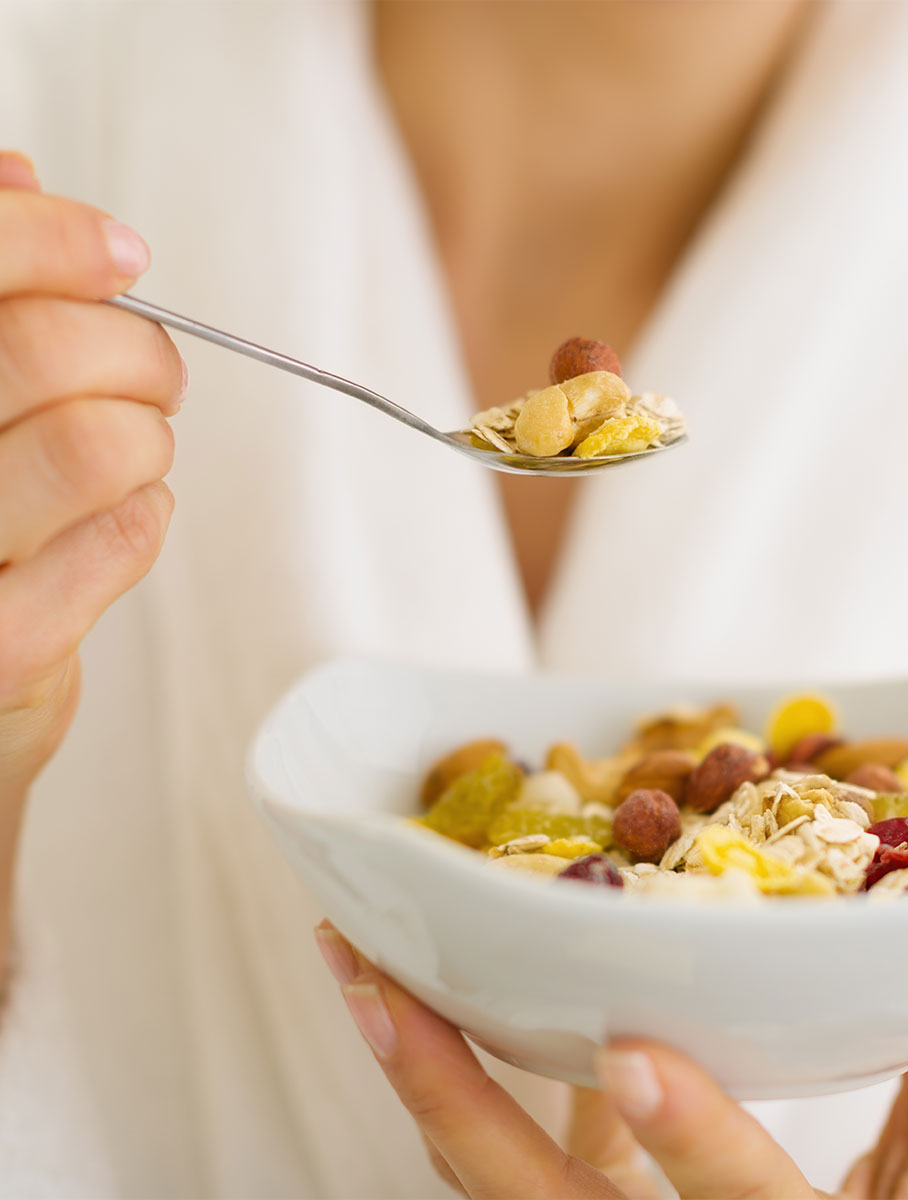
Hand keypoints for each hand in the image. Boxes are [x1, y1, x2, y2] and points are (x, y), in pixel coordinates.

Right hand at [0, 152, 182, 799]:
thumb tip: (20, 180)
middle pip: (47, 351)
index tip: (116, 252)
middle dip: (134, 348)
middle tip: (152, 367)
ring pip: (98, 443)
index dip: (55, 239)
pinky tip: (124, 508)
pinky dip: (149, 507)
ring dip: (148, 433)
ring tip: (136, 443)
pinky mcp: (5, 648)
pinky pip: (125, 535)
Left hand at [316, 921, 907, 1198]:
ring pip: (493, 1175)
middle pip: (529, 1196)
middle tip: (368, 980)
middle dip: (443, 1088)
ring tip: (364, 975)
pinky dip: (473, 1081)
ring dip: (424, 1075)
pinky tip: (438, 1004)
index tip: (633, 1054)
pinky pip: (515, 1157)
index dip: (689, 1140)